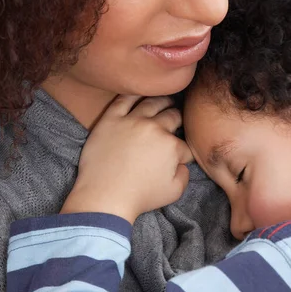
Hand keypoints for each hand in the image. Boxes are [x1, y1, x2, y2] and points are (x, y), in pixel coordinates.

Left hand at [61, 95, 192, 222]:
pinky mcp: (111, 120)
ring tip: (164, 102)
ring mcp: (131, 121)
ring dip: (162, 101)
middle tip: (176, 118)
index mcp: (171, 145)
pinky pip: (123, 99)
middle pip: (172, 116)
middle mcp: (154, 128)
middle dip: (177, 117)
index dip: (184, 150)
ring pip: (151, 103)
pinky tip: (139, 94)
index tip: (180, 154)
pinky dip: (134, 95)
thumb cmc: (139, 197)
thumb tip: (182, 163)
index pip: (184, 143)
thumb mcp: (174, 192)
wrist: (105, 196)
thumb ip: (185, 174)